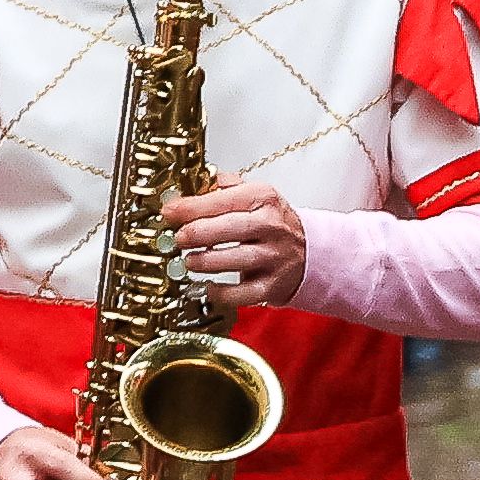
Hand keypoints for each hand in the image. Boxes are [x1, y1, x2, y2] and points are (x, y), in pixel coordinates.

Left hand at [164, 179, 306, 309]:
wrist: (310, 252)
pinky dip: (220, 292)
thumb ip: (225, 188)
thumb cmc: (274, 224)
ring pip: (232, 261)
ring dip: (203, 262)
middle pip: (225, 229)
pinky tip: (208, 286)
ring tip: (189, 261)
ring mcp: (273, 258)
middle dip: (194, 234)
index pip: (221, 200)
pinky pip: (240, 293)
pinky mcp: (271, 286)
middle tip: (178, 238)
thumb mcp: (256, 195)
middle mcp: (271, 227)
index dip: (189, 207)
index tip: (169, 212)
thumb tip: (193, 185)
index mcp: (264, 199)